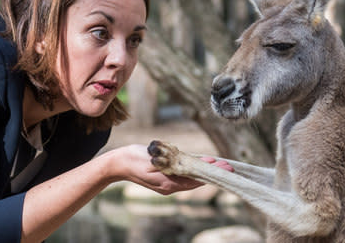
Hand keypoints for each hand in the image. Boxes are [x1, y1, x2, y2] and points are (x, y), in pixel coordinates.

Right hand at [105, 145, 233, 194]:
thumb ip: (172, 162)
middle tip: (228, 166)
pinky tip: (200, 163)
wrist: (117, 164)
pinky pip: (182, 175)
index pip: (195, 180)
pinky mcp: (164, 179)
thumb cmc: (133, 159)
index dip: (210, 173)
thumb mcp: (153, 158)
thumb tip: (192, 163)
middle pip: (195, 180)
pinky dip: (192, 169)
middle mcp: (170, 186)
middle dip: (211, 172)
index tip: (224, 168)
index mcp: (168, 183)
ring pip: (190, 178)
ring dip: (203, 170)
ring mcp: (167, 184)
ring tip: (218, 163)